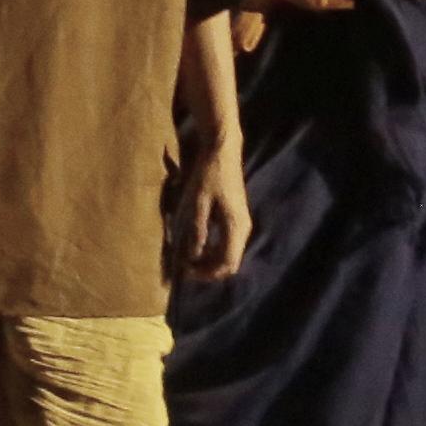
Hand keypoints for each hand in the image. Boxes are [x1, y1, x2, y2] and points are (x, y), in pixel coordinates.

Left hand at [180, 151, 255, 285]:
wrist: (222, 151)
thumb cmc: (208, 175)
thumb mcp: (197, 202)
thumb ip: (197, 231)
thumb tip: (192, 257)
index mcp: (236, 227)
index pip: (227, 264)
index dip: (205, 273)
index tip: (183, 271)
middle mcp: (243, 229)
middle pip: (230, 263)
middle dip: (206, 270)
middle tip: (182, 267)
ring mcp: (241, 223)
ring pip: (228, 254)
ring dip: (208, 260)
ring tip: (185, 256)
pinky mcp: (235, 218)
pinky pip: (227, 244)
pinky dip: (211, 250)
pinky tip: (195, 242)